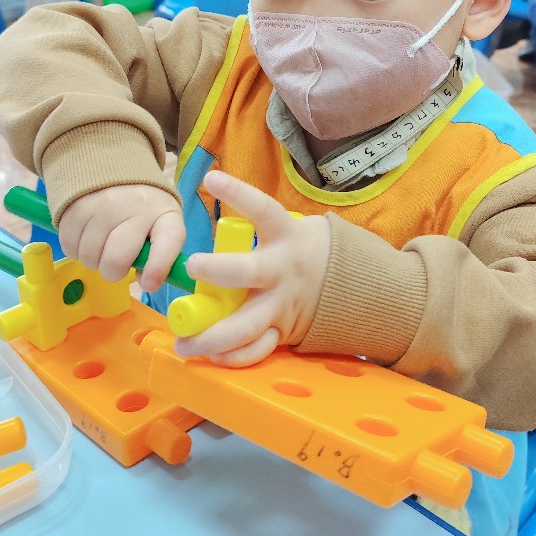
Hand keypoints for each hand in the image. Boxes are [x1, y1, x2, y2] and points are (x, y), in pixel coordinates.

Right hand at [58, 184, 184, 290]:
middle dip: (114, 272)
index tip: (149, 284)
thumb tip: (147, 282)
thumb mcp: (160, 225)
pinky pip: (70, 248)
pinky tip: (87, 236)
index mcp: (164, 214)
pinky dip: (76, 251)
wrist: (112, 169)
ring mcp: (102, 206)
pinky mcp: (75, 207)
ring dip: (93, 260)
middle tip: (116, 262)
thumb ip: (157, 255)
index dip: (158, 267)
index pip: (168, 240)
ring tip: (102, 244)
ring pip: (89, 257)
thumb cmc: (142, 209)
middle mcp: (135, 206)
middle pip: (116, 259)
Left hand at [174, 170, 328, 367]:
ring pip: (246, 325)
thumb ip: (253, 230)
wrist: (351, 284)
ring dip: (212, 337)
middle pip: (248, 271)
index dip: (238, 193)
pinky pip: (257, 349)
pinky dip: (233, 357)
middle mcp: (282, 271)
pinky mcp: (282, 331)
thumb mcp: (287, 231)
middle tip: (192, 265)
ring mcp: (282, 305)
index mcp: (284, 237)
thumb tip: (202, 227)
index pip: (262, 209)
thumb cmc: (299, 251)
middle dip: (218, 270)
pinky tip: (211, 356)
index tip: (211, 178)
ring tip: (184, 342)